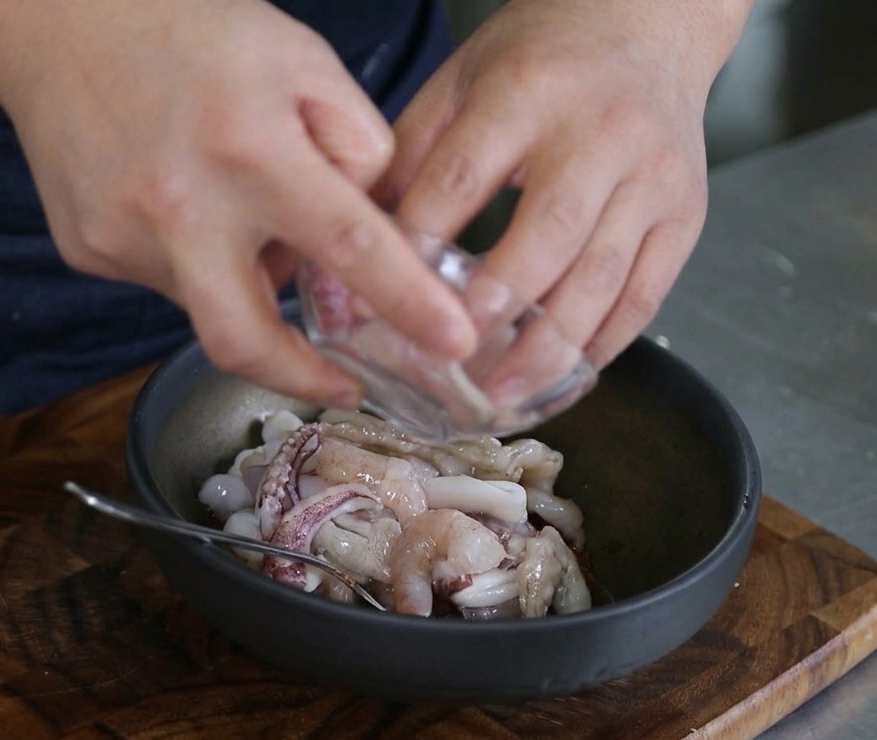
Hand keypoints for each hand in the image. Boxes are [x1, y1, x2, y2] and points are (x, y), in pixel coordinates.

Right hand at [0, 0, 476, 405]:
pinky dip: (198, 257)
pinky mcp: (89, 248)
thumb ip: (355, 147)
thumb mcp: (301, 61)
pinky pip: (168, 278)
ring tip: (233, 206)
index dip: (407, 302)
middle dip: (301, 378)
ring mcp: (124, 235)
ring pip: (209, 299)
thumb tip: (368, 229)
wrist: (55, 20)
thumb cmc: (193, 33)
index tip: (450, 344)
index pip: (349, 243)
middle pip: (244, 339)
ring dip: (243, 279)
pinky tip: (183, 200)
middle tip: (341, 382)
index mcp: (250, 148)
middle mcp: (180, 205)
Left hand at [378, 0, 750, 388]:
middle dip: (497, 305)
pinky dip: (604, 342)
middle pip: (546, 233)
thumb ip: (413, 152)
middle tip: (451, 361)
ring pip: (602, 276)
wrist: (648, 23)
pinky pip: (646, 293)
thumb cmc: (544, 55)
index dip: (420, 244)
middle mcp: (600, 134)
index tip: (381, 299)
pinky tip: (565, 372)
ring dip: (550, 346)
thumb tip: (366, 238)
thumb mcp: (464, 77)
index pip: (463, 177)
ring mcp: (652, 177)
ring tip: (504, 392)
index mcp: (528, 91)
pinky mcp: (684, 214)